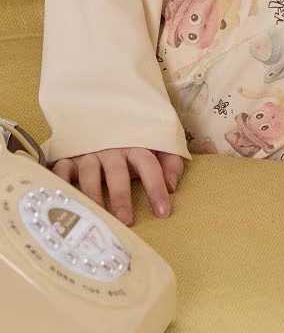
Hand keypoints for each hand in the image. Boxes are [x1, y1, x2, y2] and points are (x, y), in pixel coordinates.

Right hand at [48, 147, 185, 224]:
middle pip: (117, 173)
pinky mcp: (68, 156)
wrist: (102, 111)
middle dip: (122, 197)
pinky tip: (63, 200)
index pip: (149, 165)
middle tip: (126, 221)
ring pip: (89, 174)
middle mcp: (111, 149)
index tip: (163, 212)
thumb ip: (169, 162)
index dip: (157, 188)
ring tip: (97, 218)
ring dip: (93, 196)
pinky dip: (61, 183)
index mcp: (135, 145)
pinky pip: (61, 170)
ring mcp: (88, 152)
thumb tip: (173, 186)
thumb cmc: (132, 137)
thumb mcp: (156, 143)